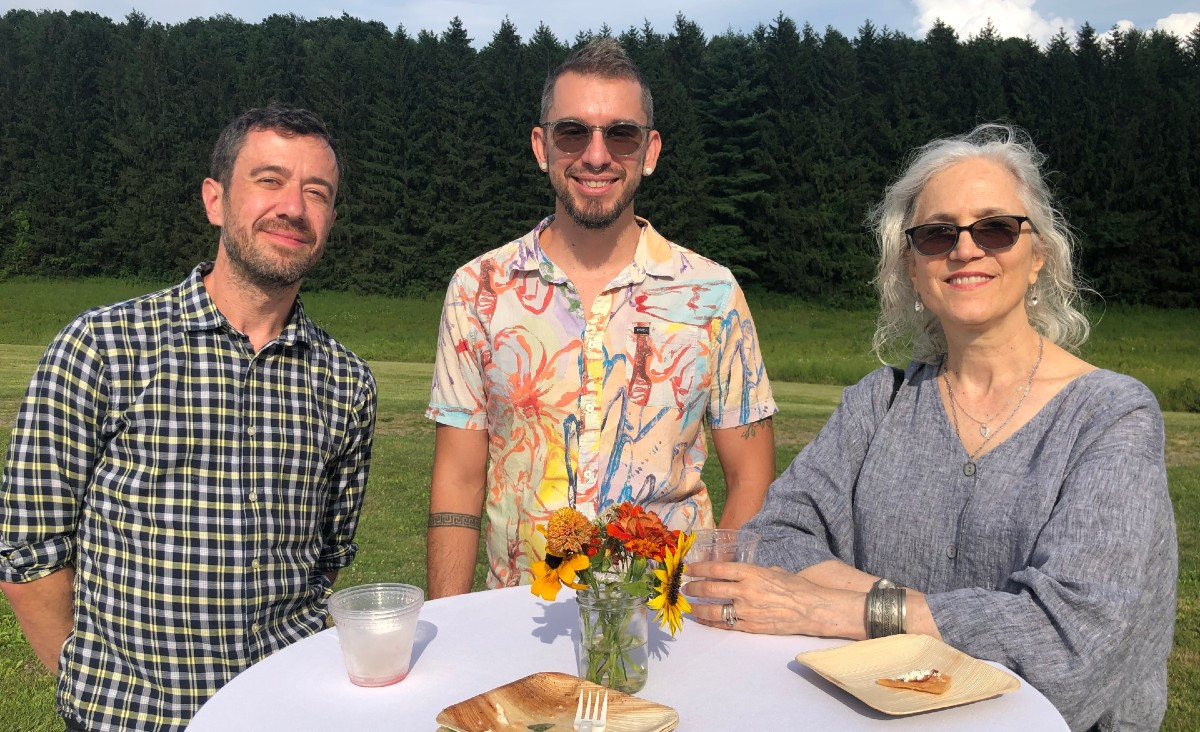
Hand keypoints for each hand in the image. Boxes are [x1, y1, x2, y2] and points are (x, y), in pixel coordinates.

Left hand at [685, 561, 866, 637]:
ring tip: (689, 605)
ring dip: (697, 608)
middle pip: (710, 589)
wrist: (812, 609)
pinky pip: (725, 625)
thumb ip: (752, 571)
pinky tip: (703, 620)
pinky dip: (711, 623)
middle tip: (684, 588)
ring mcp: (747, 611)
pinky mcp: (751, 627)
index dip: (699, 568)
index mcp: (751, 572)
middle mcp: (745, 590)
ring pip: (713, 610)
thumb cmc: (795, 586)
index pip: (717, 568)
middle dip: (693, 588)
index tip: (688, 569)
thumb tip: (737, 572)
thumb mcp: (772, 570)